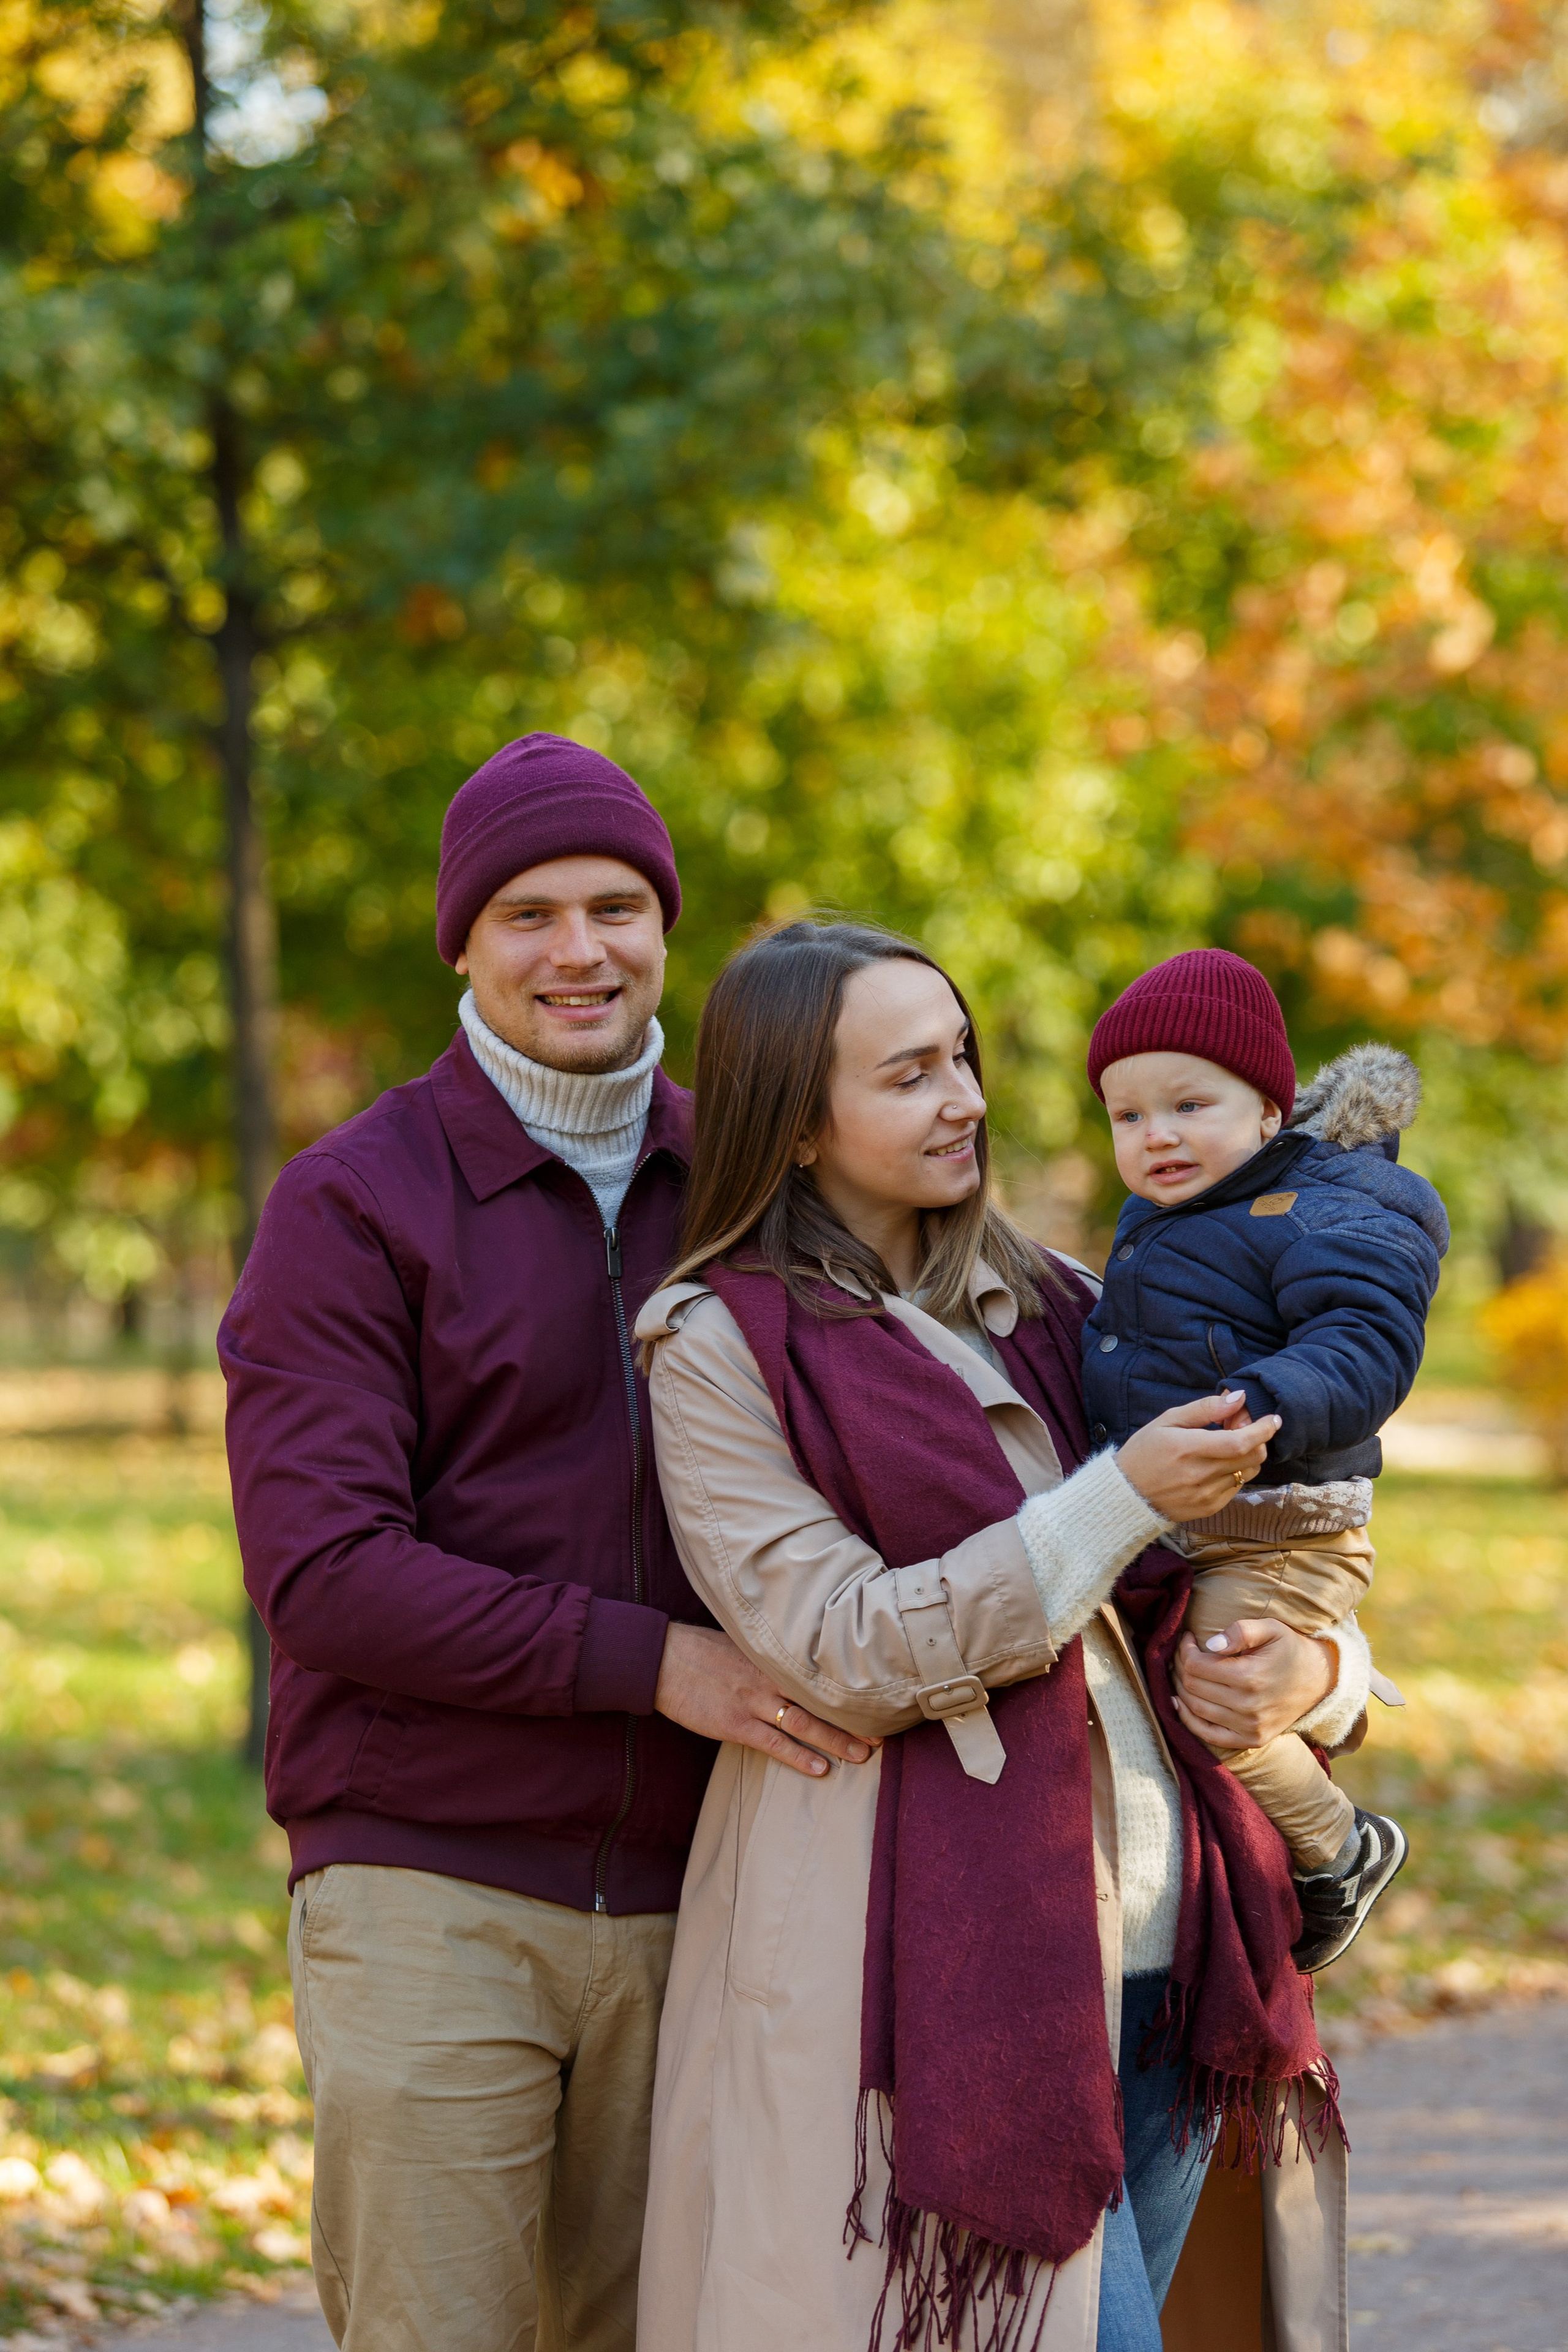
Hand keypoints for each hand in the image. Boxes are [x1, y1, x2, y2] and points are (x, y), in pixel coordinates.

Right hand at [654, 1624, 876, 1777]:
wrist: (663, 1659)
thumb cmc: (701, 1649)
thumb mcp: (742, 1642)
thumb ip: (770, 1654)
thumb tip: (795, 1658)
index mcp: (773, 1656)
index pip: (820, 1672)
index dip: (848, 1688)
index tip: (876, 1697)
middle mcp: (769, 1677)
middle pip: (820, 1699)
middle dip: (853, 1718)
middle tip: (883, 1733)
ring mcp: (753, 1701)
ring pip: (804, 1722)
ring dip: (836, 1740)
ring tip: (863, 1754)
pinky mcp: (735, 1723)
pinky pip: (773, 1743)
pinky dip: (798, 1756)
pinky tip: (820, 1768)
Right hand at [1116, 1393, 1281, 1522]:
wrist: (1126, 1495)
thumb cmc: (1144, 1452)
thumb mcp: (1167, 1421)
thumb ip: (1205, 1409)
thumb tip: (1238, 1398)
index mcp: (1189, 1449)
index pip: (1241, 1441)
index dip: (1263, 1429)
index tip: (1274, 1419)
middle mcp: (1201, 1475)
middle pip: (1252, 1457)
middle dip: (1258, 1439)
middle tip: (1241, 1427)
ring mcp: (1207, 1495)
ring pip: (1248, 1472)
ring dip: (1247, 1455)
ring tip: (1227, 1444)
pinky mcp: (1209, 1508)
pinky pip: (1236, 1487)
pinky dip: (1235, 1471)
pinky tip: (1217, 1464)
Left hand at [1171, 1619, 1336, 1751]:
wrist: (1320, 1680)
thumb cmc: (1290, 1649)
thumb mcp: (1271, 1628)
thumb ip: (1240, 1631)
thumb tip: (1210, 1644)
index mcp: (1250, 1676)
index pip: (1196, 1665)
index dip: (1185, 1650)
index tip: (1189, 1638)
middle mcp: (1248, 1706)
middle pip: (1192, 1686)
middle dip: (1180, 1667)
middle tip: (1185, 1654)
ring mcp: (1249, 1727)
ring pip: (1195, 1709)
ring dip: (1181, 1689)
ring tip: (1185, 1672)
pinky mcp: (1251, 1740)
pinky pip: (1208, 1735)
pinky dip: (1189, 1720)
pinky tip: (1180, 1703)